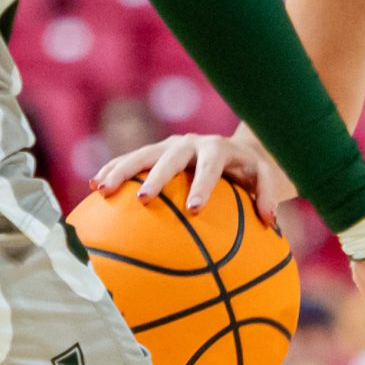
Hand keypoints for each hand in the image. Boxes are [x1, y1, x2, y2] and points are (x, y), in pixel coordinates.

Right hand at [93, 132, 275, 222]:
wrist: (235, 149)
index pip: (210, 168)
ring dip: (121, 171)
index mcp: (219, 150)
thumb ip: (267, 195)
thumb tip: (270, 221)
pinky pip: (130, 159)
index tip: (193, 209)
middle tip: (144, 200)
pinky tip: (94, 188)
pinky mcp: (154, 151)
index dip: (202, 186)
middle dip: (156, 177)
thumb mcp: (264, 178)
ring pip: (142, 154)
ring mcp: (170, 145)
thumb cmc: (250, 171)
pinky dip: (113, 170)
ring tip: (102, 191)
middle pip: (170, 157)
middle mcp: (192, 143)